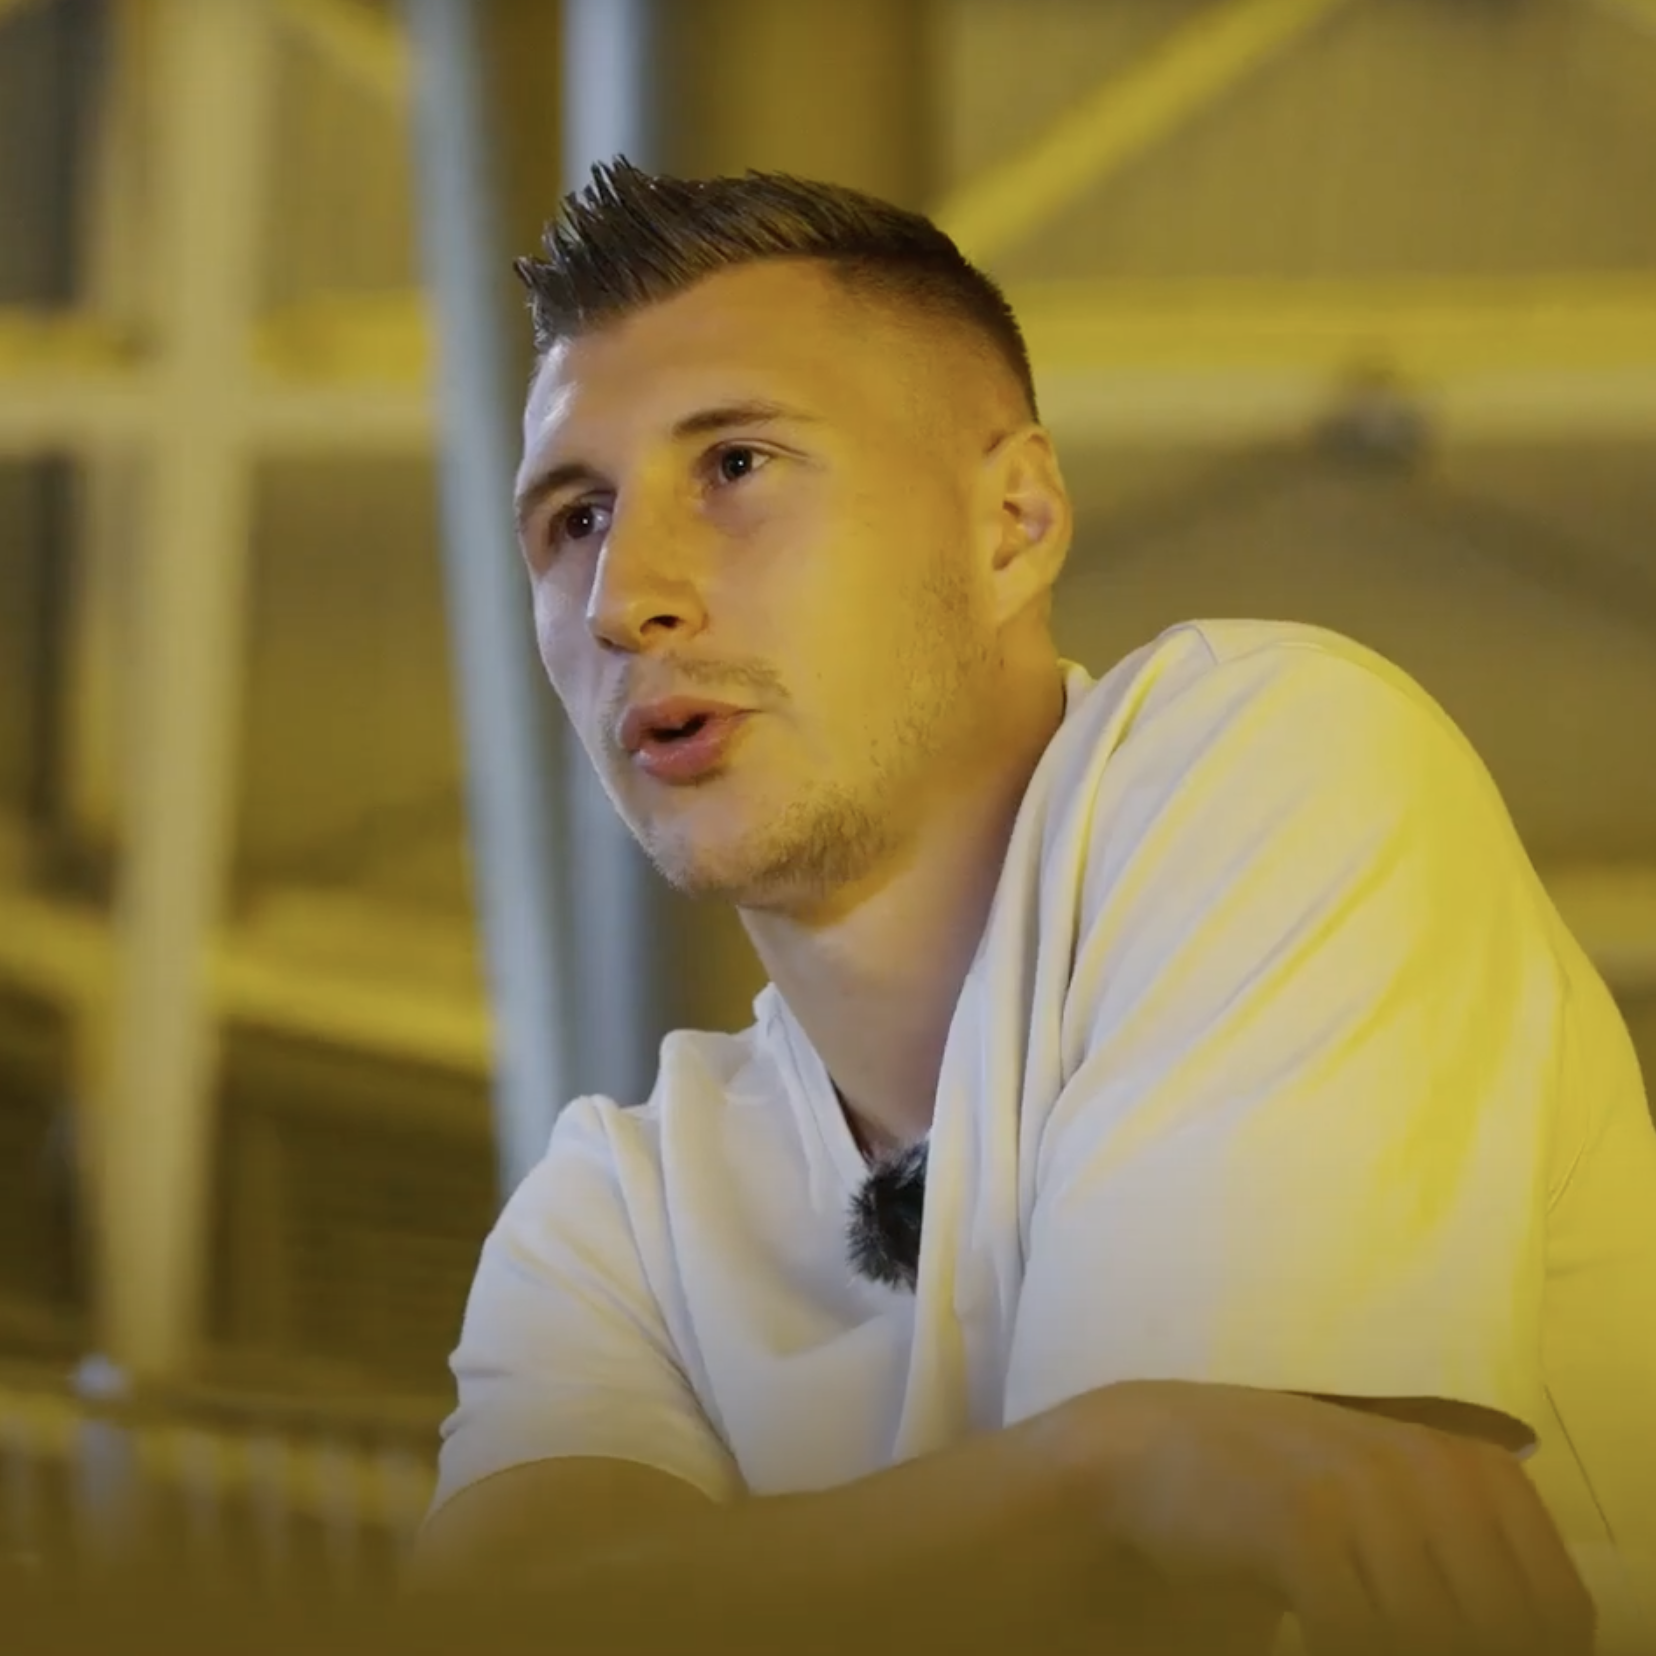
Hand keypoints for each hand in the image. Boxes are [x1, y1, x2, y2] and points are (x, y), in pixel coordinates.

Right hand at [1074, 1380, 1595, 1655]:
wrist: (1159, 1451)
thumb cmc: (1293, 1499)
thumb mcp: (1402, 1516)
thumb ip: (1473, 1569)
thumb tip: (1537, 1640)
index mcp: (1476, 1470)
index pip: (1558, 1613)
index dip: (1527, 1650)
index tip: (1465, 1648)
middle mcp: (1434, 1469)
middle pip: (1499, 1630)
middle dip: (1450, 1649)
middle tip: (1369, 1630)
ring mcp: (1365, 1489)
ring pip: (1429, 1634)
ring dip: (1388, 1645)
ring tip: (1338, 1628)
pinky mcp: (1300, 1520)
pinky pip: (1354, 1633)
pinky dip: (1339, 1647)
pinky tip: (1308, 1637)